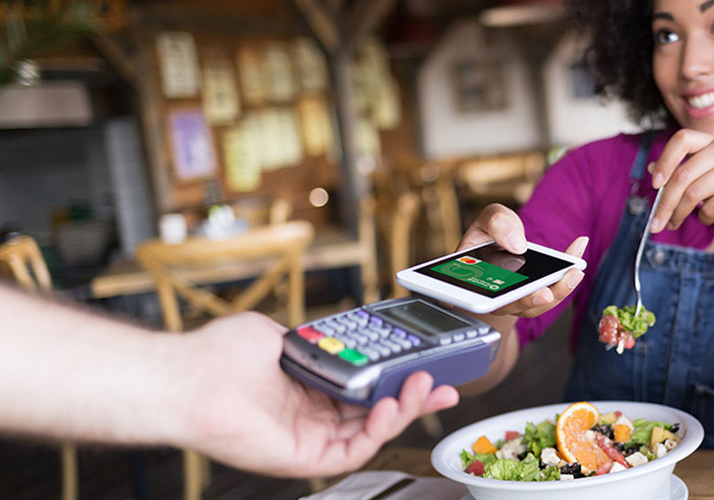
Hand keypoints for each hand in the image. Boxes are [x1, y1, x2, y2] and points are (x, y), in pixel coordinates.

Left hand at [174, 312, 458, 477]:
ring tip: (425, 388)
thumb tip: (336, 332)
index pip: (364, 389)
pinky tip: (392, 406)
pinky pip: (353, 452)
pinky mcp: (303, 459)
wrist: (190, 376)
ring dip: (405, 410)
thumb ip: (313, 337)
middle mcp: (311, 417)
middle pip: (376, 413)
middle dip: (416, 399)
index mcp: (308, 389)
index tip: (423, 365)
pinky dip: (379, 430)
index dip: (397, 379)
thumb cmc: (218, 355)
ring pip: (372, 433)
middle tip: (446, 383)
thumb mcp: (281, 334)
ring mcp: (309, 439)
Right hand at [457, 203, 587, 317]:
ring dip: (557, 291)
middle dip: (531, 300)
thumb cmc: (490, 232)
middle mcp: (497, 295)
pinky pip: (552, 290)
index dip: (493, 300)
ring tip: (573, 272)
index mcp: (476, 280)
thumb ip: (497, 223)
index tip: (504, 296)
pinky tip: (578, 249)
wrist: (500, 241)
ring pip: (537, 304)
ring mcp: (518, 297)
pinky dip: (567, 273)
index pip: (484, 297)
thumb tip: (517, 244)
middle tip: (546, 293)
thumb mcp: (489, 219)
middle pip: (514, 305)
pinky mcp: (537, 292)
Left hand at [649, 129, 713, 231]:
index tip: (654, 184)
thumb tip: (652, 169)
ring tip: (673, 223)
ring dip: (678, 214)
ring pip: (693, 194)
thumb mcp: (710, 173)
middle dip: (665, 203)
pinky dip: (703, 218)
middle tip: (655, 223)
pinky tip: (707, 217)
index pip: (681, 139)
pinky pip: (710, 208)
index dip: (664, 160)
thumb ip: (684, 169)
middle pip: (682, 176)